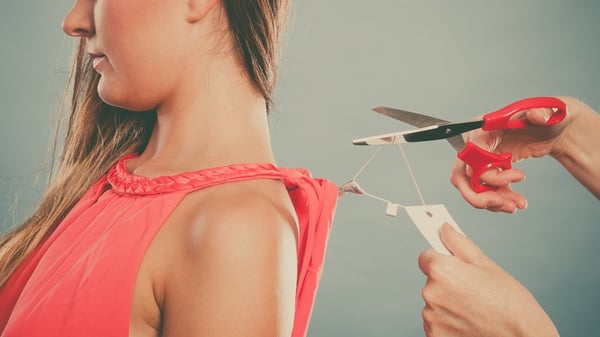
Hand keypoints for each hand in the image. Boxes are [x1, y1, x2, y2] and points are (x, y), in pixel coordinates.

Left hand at [418, 223, 558, 336]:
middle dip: (447, 283)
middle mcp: (431, 293)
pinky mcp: (434, 335)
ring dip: (448, 304)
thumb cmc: (510, 302)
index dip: (441, 259)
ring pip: (434, 302)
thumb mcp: (486, 265)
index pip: (426, 257)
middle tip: (473, 292)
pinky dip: (448, 322)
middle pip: (431, 281)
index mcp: (441, 270)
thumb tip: (444, 229)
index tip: (454, 266)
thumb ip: (459, 244)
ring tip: (474, 309)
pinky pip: (436, 322)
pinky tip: (469, 322)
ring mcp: (431, 317)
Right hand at [451, 96, 579, 212]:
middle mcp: (477, 143)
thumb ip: (541, 113)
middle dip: (478, 194)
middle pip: (462, 175)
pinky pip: (487, 190)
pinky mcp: (492, 169)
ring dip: (492, 200)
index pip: (470, 154)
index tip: (511, 178)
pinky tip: (516, 202)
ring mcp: (482, 158)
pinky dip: (500, 199)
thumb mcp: (546, 112)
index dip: (484, 171)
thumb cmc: (546, 116)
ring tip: (515, 205)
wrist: (555, 129)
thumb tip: (536, 116)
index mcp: (482, 127)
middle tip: (499, 202)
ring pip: (475, 187)